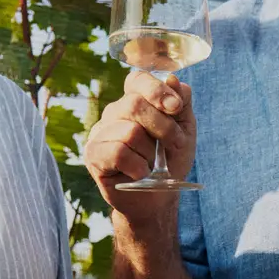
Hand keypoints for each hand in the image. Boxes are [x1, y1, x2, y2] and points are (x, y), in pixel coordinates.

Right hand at [84, 72, 195, 218]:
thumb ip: (181, 103)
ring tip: (153, 165)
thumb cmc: (170, 161)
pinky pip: (118, 153)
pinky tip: (140, 174)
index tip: (175, 108)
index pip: (137, 80)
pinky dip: (137, 166)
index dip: (156, 90)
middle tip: (175, 145)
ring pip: (129, 132)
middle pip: (134, 104)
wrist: (158, 198)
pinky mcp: (93, 154)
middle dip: (163, 127)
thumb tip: (173, 80)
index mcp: (135, 100)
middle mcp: (114, 112)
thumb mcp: (184, 130)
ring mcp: (100, 132)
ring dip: (151, 153)